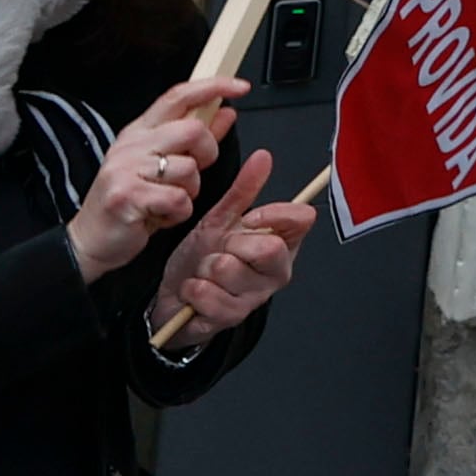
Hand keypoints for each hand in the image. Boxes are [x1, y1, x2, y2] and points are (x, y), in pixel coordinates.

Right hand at [70, 77, 245, 279]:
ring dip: (188, 192)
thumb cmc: (129, 203)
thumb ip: (196, 140)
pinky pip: (178, 199)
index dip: (212, 86)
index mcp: (139, 132)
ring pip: (188, 169)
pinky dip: (177, 213)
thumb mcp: (162, 167)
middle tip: (192, 173)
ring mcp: (125, 168)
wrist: (90, 240)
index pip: (178, 96)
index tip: (240, 87)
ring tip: (165, 202)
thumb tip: (226, 113)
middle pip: (192, 130)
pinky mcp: (127, 195)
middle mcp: (130, 145)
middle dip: (207, 153)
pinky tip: (158, 216)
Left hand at [150, 148, 317, 338]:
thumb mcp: (219, 221)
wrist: (173, 298)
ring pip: (229, 269)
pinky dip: (192, 289)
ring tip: (202, 272)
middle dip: (230, 245)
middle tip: (218, 251)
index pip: (302, 219)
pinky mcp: (232, 318)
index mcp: (282, 243)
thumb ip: (244, 191)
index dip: (273, 214)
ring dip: (204, 267)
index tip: (247, 219)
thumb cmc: (200, 258)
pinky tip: (194, 291)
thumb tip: (264, 156)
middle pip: (268, 247)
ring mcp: (256, 297)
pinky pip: (208, 293)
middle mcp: (277, 271)